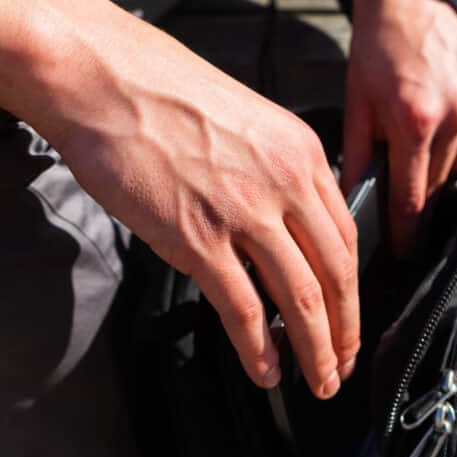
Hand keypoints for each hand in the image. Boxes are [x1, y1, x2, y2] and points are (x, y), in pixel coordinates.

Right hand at [0, 0, 358, 398]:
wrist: (103, 76)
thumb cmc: (163, 92)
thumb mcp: (247, 121)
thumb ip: (276, 170)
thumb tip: (282, 222)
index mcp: (303, 154)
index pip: (347, 237)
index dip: (352, 289)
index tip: (349, 316)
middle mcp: (286, 184)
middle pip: (337, 276)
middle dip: (346, 331)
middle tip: (345, 363)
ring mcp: (244, 212)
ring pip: (302, 300)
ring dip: (315, 351)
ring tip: (319, 380)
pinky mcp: (198, 238)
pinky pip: (243, 309)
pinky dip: (258, 349)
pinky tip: (264, 371)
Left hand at [343, 0, 456, 254]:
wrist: (410, 1)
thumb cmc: (375, 54)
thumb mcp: (356, 104)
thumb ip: (358, 158)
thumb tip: (352, 207)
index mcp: (415, 120)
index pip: (414, 197)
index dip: (408, 232)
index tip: (405, 255)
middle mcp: (455, 114)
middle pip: (439, 185)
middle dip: (419, 196)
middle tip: (402, 197)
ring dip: (441, 167)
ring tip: (420, 143)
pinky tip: (444, 123)